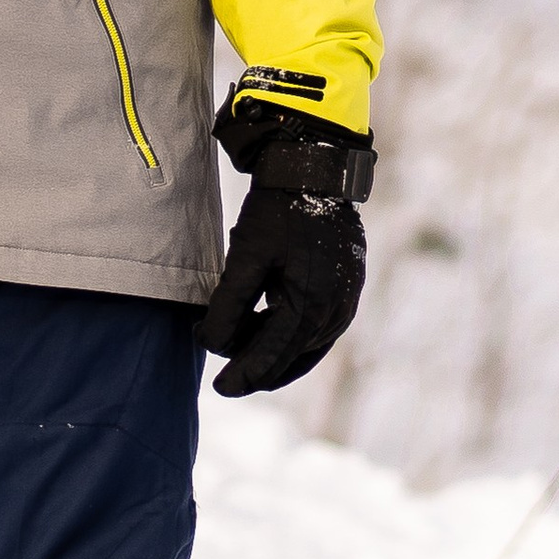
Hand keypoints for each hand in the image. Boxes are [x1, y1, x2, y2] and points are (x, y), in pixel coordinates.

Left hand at [201, 91, 372, 398]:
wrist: (316, 170)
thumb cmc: (279, 212)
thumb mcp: (245, 257)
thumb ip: (228, 307)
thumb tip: (212, 346)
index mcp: (311, 308)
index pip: (271, 358)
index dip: (243, 375)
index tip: (220, 388)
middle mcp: (335, 313)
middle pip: (291, 360)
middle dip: (257, 370)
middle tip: (227, 379)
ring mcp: (346, 303)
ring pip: (306, 349)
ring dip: (274, 354)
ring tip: (241, 352)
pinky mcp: (347, 290)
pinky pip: (318, 331)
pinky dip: (292, 338)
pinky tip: (269, 332)